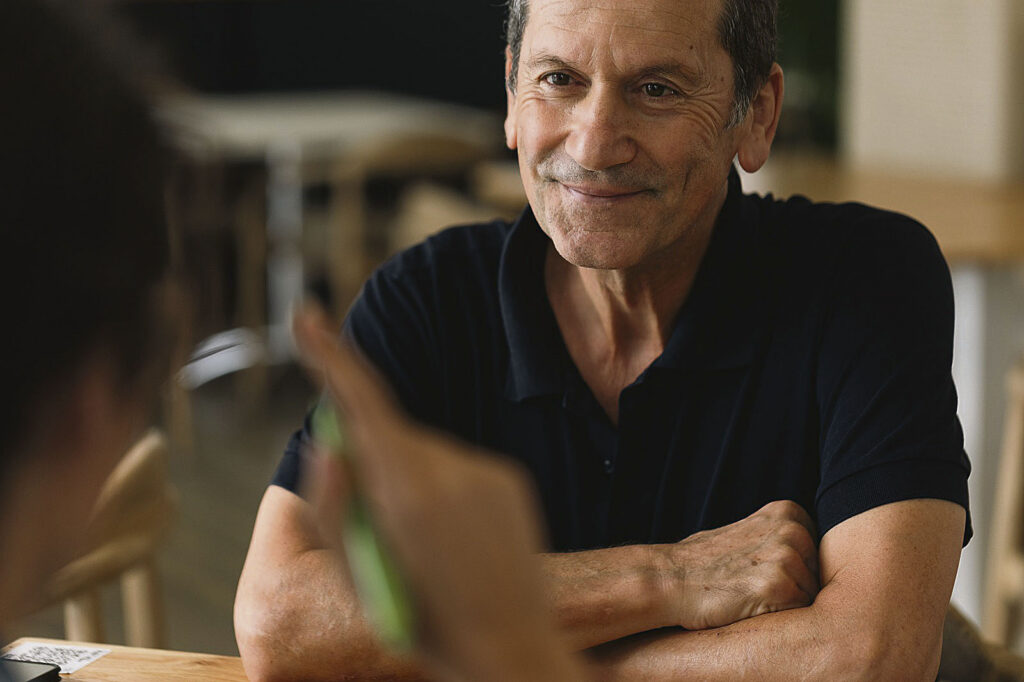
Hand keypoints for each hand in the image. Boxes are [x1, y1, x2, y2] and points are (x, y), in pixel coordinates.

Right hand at [291, 304, 585, 681]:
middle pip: (389, 435)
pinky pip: (459, 468)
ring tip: (429, 548)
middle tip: (382, 531)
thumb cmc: (423, 622)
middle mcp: (450, 467)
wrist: (511, 648)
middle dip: (373, 463)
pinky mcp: (510, 477)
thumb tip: (332, 443)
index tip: (306, 313)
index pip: (361, 402)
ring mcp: (485, 470)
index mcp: (406, 490)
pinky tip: (459, 541)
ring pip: (424, 455)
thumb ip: (335, 504)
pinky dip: (446, 492)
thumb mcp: (359, 576)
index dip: (329, 355)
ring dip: (411, 486)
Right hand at [666, 500, 819, 630]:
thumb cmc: (704, 562)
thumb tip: (810, 555)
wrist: (671, 578)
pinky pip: (799, 614)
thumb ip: (779, 536)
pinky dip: (779, 618)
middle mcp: (792, 530)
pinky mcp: (779, 585)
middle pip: (817, 575)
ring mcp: (787, 556)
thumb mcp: (747, 531)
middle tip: (754, 588)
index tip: (765, 573)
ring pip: (810, 597)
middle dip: (795, 588)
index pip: (817, 553)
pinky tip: (749, 608)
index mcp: (788, 512)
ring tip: (749, 597)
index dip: (796, 570)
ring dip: (786, 606)